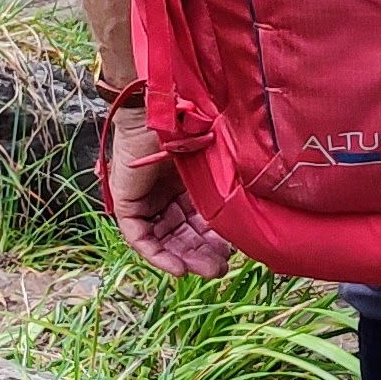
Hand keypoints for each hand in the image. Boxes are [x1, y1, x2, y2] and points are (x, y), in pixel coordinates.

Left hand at [102, 105, 237, 275]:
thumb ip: (228, 188)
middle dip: (201, 253)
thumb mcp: (217, 165)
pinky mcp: (126, 202)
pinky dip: (157, 255)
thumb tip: (254, 214)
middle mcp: (164, 193)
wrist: (165, 108)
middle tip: (220, 269)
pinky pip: (139, 238)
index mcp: (185, 183)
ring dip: (183, 258)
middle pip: (181, 233)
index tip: (232, 253)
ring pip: (163, 239)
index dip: (213, 239)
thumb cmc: (194, 127)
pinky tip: (178, 267)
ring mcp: (144, 198)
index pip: (198, 219)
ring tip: (204, 270)